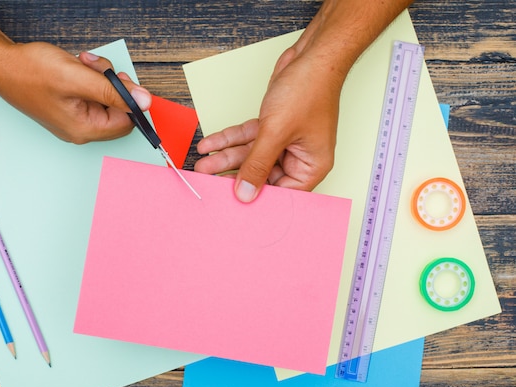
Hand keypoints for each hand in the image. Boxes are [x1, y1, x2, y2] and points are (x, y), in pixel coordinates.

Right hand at [0, 42, 151, 143]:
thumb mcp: (77, 78)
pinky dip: (89, 77)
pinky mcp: (69, 106)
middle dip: (111, 84)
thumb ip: (113, 91)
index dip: (128, 98)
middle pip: (117, 109)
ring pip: (105, 98)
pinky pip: (92, 93)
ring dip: (100, 76)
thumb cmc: (29, 72)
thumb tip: (144, 102)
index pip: (127, 122)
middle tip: (96, 68)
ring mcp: (74, 118)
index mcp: (84, 129)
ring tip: (82, 64)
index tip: (118, 79)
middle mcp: (80, 129)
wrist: (1, 64)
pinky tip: (77, 67)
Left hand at [194, 36, 341, 201]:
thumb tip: (245, 194)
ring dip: (226, 157)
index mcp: (311, 166)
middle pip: (261, 175)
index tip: (231, 202)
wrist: (312, 55)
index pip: (282, 194)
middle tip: (208, 182)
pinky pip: (248, 138)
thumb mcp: (276, 132)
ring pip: (250, 155)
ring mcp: (285, 141)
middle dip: (233, 175)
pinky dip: (230, 138)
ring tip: (203, 164)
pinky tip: (210, 144)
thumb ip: (257, 165)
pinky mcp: (273, 126)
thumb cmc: (310, 90)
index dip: (256, 198)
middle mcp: (298, 157)